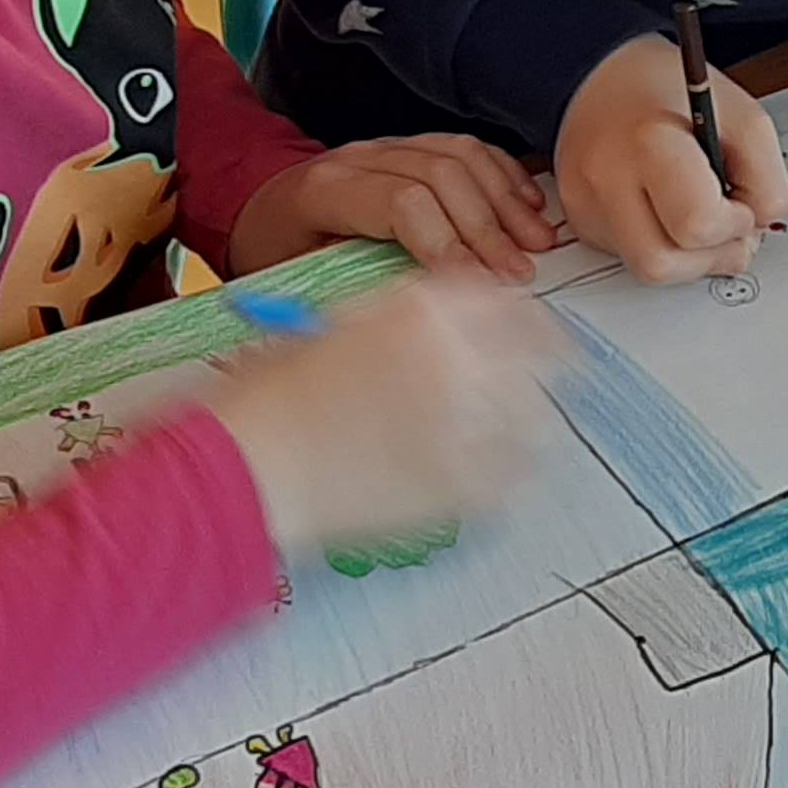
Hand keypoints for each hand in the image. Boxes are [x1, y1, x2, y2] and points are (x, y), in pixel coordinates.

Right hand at [207, 278, 561, 554]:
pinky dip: (502, 473)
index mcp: (428, 309)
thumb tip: (458, 332)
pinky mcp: (468, 484)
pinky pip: (514, 474)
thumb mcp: (343, 325)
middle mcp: (459, 355)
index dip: (524, 324)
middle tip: (525, 386)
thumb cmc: (276, 397)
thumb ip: (408, 320)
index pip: (514, 303)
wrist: (247, 464)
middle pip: (541, 354)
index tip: (530, 338)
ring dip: (518, 421)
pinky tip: (476, 473)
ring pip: (534, 415)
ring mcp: (469, 422)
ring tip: (492, 434)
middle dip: (532, 368)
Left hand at [231, 135, 560, 281]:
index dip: (447, 243)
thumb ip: (355, 289)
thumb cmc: (278, 252)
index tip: (477, 285)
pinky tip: (527, 206)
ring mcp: (388, 145)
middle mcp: (360, 157)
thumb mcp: (298, 278)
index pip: (402, 202)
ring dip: (505, 201)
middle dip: (487, 229)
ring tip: (535, 243)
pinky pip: (466, 147)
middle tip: (517, 274)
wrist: (261, 211)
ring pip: (461, 155)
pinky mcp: (410, 145)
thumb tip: (420, 317)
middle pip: (441, 176)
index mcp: (325, 189)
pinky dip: (503, 176)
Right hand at [554, 34, 787, 283]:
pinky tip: (667, 211)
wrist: (599, 77)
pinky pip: (631, 259)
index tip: (740, 204)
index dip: (733, 225)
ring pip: (648, 272)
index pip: (697, 225)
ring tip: (700, 219)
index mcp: (649, 143)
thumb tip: (757, 226)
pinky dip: (662, 245)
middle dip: (710, 255)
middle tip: (726, 223)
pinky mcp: (581, 223)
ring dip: (689, 259)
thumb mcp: (742, 116)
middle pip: (663, 265)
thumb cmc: (664, 90)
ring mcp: (587, 206)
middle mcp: (606, 180)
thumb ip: (766, 177)